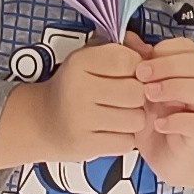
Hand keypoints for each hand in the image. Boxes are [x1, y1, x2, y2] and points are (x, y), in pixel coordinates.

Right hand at [0, 37, 149, 167]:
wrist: (42, 121)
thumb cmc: (73, 87)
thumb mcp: (90, 58)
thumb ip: (122, 48)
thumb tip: (151, 52)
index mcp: (80, 63)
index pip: (128, 60)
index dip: (137, 68)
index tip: (129, 73)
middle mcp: (78, 90)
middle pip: (137, 92)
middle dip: (137, 96)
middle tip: (125, 97)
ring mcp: (81, 120)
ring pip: (137, 119)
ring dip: (133, 118)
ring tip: (118, 114)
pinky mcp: (86, 145)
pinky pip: (127, 142)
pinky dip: (124, 138)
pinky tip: (110, 130)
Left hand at [133, 36, 193, 190]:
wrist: (166, 157)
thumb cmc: (153, 119)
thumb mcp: (138, 88)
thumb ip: (135, 62)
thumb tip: (128, 38)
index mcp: (181, 73)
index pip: (188, 47)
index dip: (166, 50)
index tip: (141, 61)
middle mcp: (193, 89)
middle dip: (169, 65)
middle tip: (142, 76)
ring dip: (176, 87)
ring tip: (150, 96)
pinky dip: (177, 121)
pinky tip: (158, 123)